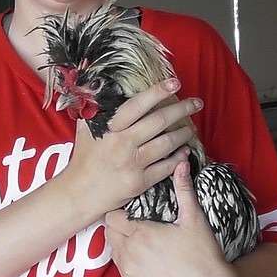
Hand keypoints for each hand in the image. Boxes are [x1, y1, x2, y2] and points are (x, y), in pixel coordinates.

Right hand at [56, 78, 201, 217]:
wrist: (80, 192)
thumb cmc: (85, 157)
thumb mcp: (87, 129)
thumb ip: (98, 109)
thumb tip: (105, 86)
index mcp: (110, 128)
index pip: (137, 105)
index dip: (157, 92)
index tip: (174, 83)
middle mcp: (122, 144)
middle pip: (158, 122)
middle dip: (182, 109)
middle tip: (196, 103)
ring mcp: (132, 164)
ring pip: (166, 144)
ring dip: (184, 133)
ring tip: (192, 127)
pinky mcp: (139, 182)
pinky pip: (166, 167)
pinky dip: (179, 158)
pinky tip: (185, 151)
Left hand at [105, 161, 238, 276]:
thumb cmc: (203, 254)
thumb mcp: (194, 219)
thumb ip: (184, 190)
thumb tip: (182, 163)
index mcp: (141, 234)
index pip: (112, 217)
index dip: (121, 212)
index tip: (132, 212)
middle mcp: (129, 254)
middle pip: (109, 233)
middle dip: (119, 227)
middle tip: (136, 225)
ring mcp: (130, 273)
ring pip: (113, 251)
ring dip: (121, 244)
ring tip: (140, 242)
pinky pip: (121, 270)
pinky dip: (128, 263)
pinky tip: (146, 260)